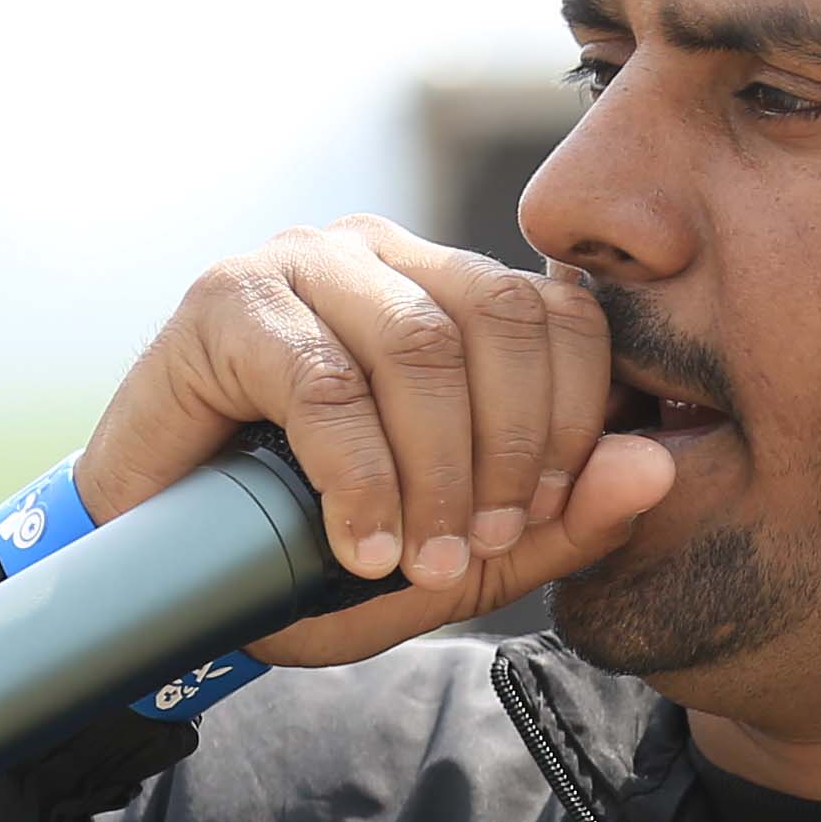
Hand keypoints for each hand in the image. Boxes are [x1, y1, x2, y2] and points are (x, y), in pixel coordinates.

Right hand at [68, 218, 680, 668]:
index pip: (561, 313)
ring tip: (420, 560)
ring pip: (420, 346)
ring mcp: (302, 264)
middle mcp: (383, 256)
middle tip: (479, 548)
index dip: (574, 419)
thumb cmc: (311, 547)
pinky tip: (360, 546)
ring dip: (437, 472)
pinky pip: (326, 381)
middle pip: (503, 319)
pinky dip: (359, 479)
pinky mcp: (226, 300)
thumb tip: (659, 470)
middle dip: (510, 450)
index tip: (545, 517)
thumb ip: (559, 520)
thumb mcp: (454, 553)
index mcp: (450, 290)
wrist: (160, 565)